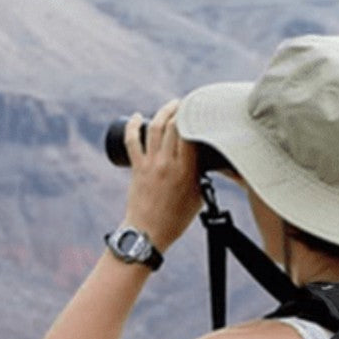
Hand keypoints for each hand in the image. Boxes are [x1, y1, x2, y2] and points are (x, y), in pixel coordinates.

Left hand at [121, 99, 204, 251]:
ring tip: (171, 106)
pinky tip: (137, 116)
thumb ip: (201, 179)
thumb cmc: (175, 220)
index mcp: (186, 172)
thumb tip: (206, 165)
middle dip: (181, 110)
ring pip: (155, 127)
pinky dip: (132, 125)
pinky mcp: (136, 167)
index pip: (191, 135)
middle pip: (174, 126)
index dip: (196, 119)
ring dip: (162, 112)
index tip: (202, 112)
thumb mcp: (197, 199)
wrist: (148, 233)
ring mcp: (150, 164)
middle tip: (188, 105)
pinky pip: (132, 140)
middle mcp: (168, 164)